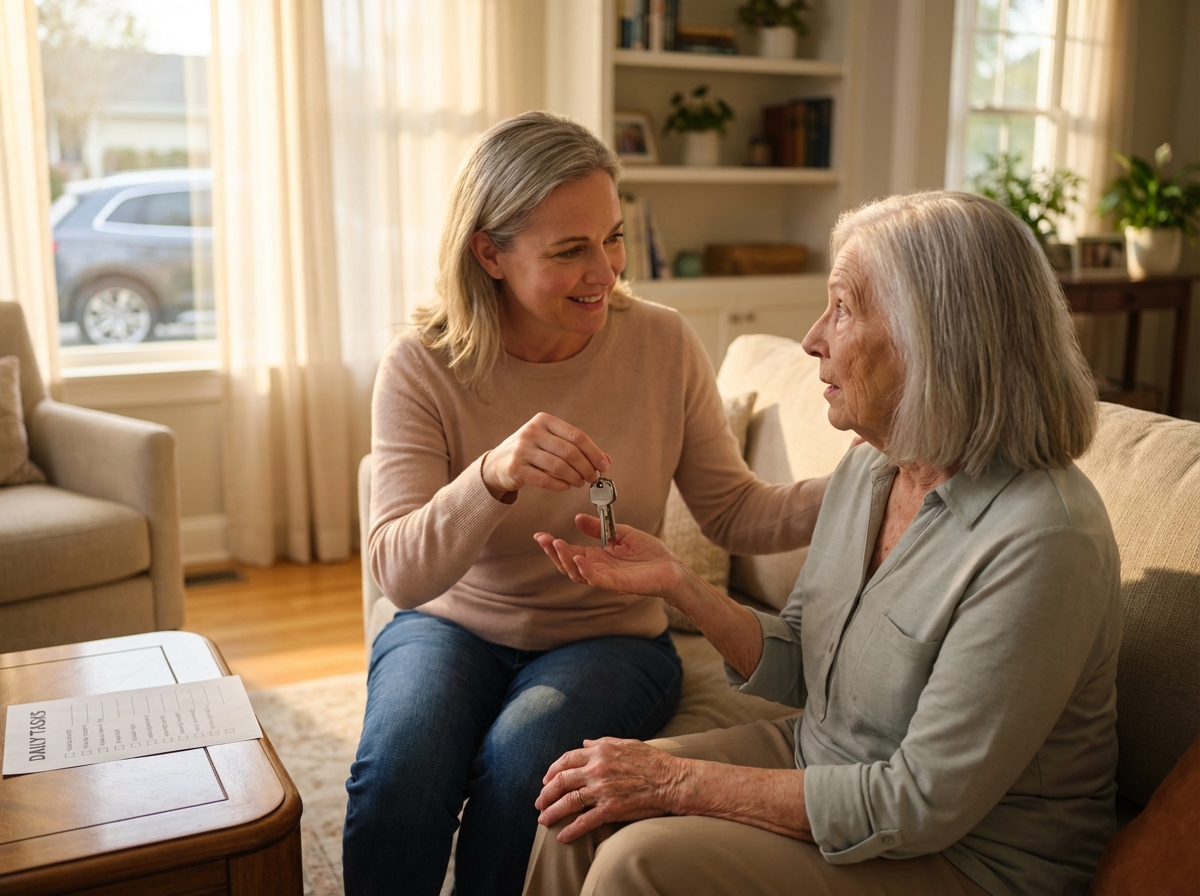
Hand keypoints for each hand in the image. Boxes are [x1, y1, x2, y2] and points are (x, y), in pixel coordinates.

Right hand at [482, 413, 608, 498]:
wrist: (497, 463)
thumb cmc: (531, 451)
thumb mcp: (552, 443)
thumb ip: (577, 449)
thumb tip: (605, 460)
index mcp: (544, 421)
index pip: (576, 436)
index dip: (594, 452)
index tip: (603, 466)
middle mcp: (532, 431)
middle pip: (569, 452)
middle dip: (586, 468)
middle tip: (592, 478)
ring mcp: (522, 449)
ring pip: (559, 466)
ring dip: (574, 478)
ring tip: (579, 483)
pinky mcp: (515, 468)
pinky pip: (545, 480)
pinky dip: (560, 485)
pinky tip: (565, 486)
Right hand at [534, 515, 684, 597]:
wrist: (673, 568)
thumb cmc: (651, 554)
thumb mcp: (621, 534)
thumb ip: (598, 528)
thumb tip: (576, 519)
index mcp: (598, 558)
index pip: (571, 552)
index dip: (555, 545)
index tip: (541, 534)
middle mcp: (599, 570)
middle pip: (568, 565)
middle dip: (553, 552)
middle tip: (543, 539)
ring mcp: (607, 579)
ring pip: (578, 573)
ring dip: (565, 560)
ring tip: (557, 544)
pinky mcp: (618, 585)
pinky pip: (597, 579)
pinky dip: (585, 570)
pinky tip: (577, 557)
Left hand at [535, 737, 684, 842]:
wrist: (672, 781)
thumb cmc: (652, 761)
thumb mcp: (626, 744)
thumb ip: (603, 743)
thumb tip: (585, 743)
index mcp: (600, 752)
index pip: (567, 760)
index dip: (552, 771)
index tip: (546, 781)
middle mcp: (596, 770)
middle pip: (561, 781)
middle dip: (546, 793)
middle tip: (539, 803)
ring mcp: (602, 791)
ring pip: (568, 802)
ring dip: (552, 812)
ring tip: (544, 820)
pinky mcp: (611, 809)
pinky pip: (584, 822)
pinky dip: (571, 830)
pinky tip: (562, 837)